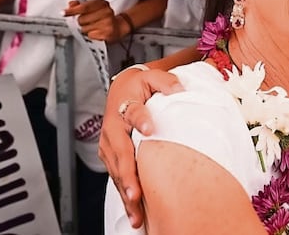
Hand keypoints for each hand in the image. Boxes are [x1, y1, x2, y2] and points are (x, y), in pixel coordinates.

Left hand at [64, 0, 127, 41]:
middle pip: (81, 19)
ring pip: (84, 29)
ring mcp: (107, 23)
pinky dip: (92, 35)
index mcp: (102, 4)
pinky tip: (97, 31)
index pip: (84, 7)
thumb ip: (82, 5)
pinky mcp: (107, 34)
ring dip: (86, 29)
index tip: (64, 12)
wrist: (120, 26)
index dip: (72, 10)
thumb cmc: (106, 16)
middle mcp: (106, 12)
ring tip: (94, 26)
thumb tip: (71, 5)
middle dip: (81, 22)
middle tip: (88, 21)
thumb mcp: (95, 7)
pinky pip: (90, 36)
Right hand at [100, 67, 183, 227]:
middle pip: (120, 153)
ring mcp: (109, 144)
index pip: (133, 113)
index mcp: (124, 107)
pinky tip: (133, 210)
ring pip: (117, 170)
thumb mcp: (152, 76)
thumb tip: (180, 88)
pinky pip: (117, 175)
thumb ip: (166, 81)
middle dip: (128, 175)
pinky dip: (124, 193)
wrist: (120, 88)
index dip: (141, 120)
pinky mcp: (110, 155)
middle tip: (135, 193)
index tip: (150, 130)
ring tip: (135, 212)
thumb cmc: (137, 85)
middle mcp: (113, 128)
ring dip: (125, 191)